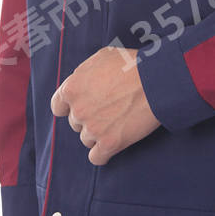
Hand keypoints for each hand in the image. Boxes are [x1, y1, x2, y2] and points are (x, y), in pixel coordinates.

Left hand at [50, 45, 161, 165]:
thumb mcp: (101, 57)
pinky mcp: (109, 144)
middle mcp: (79, 110)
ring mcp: (93, 128)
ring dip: (98, 134)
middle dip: (89, 118)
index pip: (58, 106)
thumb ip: (84, 74)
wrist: (156, 81)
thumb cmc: (132, 65)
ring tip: (117, 122)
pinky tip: (112, 144)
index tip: (82, 106)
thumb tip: (81, 83)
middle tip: (109, 109)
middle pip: (75, 123)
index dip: (69, 107)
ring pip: (86, 139)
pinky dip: (103, 153)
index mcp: (72, 88)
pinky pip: (97, 158)